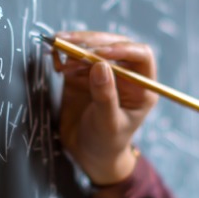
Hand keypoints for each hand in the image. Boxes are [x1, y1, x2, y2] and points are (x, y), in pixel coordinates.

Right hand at [53, 31, 158, 184]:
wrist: (88, 154)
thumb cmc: (106, 143)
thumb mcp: (108, 123)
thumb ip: (106, 96)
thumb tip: (100, 64)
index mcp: (141, 86)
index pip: (141, 55)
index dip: (122, 49)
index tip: (99, 55)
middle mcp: (124, 74)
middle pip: (113, 45)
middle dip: (92, 43)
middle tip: (71, 48)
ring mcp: (102, 72)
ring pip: (92, 47)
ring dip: (75, 47)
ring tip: (61, 57)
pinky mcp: (82, 74)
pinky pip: (74, 56)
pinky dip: (63, 54)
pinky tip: (56, 60)